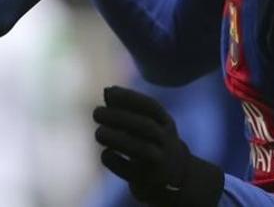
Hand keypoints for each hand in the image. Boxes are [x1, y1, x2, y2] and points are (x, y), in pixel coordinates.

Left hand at [94, 86, 224, 206]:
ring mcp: (159, 163)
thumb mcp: (149, 124)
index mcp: (166, 124)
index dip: (130, 97)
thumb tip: (107, 91)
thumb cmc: (154, 143)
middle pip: (145, 126)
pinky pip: (129, 171)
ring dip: (116, 138)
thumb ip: (128, 108)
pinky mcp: (147, 182)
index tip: (109, 93)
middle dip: (119, 117)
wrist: (177, 179)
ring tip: (98, 132)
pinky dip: (115, 161)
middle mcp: (166, 142)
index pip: (151, 107)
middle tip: (96, 112)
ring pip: (140, 149)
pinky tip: (106, 153)